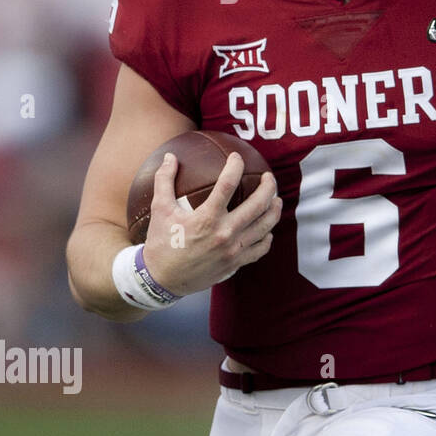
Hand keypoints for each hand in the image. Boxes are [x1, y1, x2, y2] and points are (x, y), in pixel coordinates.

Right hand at [143, 151, 281, 295]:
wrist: (161, 279)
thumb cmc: (161, 242)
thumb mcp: (159, 210)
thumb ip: (164, 180)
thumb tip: (168, 156)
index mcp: (206, 219)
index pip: (227, 185)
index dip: (235, 167)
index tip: (237, 157)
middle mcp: (224, 234)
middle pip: (258, 204)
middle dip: (269, 187)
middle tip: (269, 177)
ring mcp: (233, 250)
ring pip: (265, 226)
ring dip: (274, 209)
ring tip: (276, 199)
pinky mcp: (236, 263)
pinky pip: (261, 248)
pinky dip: (267, 236)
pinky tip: (267, 229)